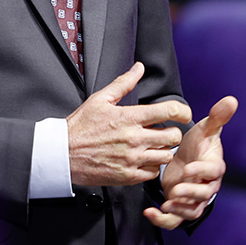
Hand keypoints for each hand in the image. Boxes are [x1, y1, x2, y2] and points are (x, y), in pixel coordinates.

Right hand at [66, 62, 191, 186]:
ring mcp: (132, 159)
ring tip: (153, 146)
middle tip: (164, 131)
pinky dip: (152, 166)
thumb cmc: (80, 127)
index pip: (168, 111)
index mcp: (129, 118)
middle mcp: (134, 139)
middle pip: (173, 136)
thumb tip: (138, 68)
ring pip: (166, 156)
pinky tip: (143, 159)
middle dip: (172, 132)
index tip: (183, 113)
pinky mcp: (128, 176)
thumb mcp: (99, 99)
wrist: (63, 153)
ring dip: (163, 150)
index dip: (182, 111)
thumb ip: (123, 83)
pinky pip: (153, 173)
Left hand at [144, 94, 237, 229]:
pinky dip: (163, 220)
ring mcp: (194, 198)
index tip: (189, 168)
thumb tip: (231, 100)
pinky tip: (149, 213)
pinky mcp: (180, 207)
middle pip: (204, 194)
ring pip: (191, 210)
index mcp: (213, 166)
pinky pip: (175, 219)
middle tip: (176, 190)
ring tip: (165, 205)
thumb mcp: (205, 130)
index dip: (202, 170)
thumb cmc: (198, 145)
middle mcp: (207, 185)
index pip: (212, 171)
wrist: (186, 159)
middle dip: (191, 193)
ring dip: (179, 210)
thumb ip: (217, 117)